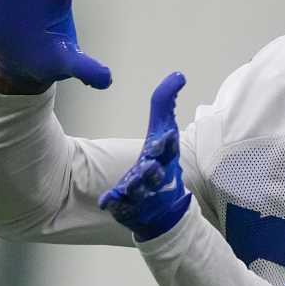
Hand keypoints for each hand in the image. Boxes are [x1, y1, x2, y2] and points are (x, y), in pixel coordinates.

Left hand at [99, 72, 190, 240]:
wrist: (162, 210)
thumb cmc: (161, 162)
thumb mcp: (162, 131)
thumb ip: (164, 104)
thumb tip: (178, 76)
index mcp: (165, 159)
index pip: (169, 150)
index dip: (167, 144)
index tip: (168, 135)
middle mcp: (156, 178)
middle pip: (156, 174)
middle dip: (153, 171)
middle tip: (149, 165)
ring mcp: (142, 195)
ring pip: (138, 192)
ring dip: (136, 187)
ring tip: (130, 184)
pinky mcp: (126, 207)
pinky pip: (119, 206)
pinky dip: (114, 203)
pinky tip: (106, 200)